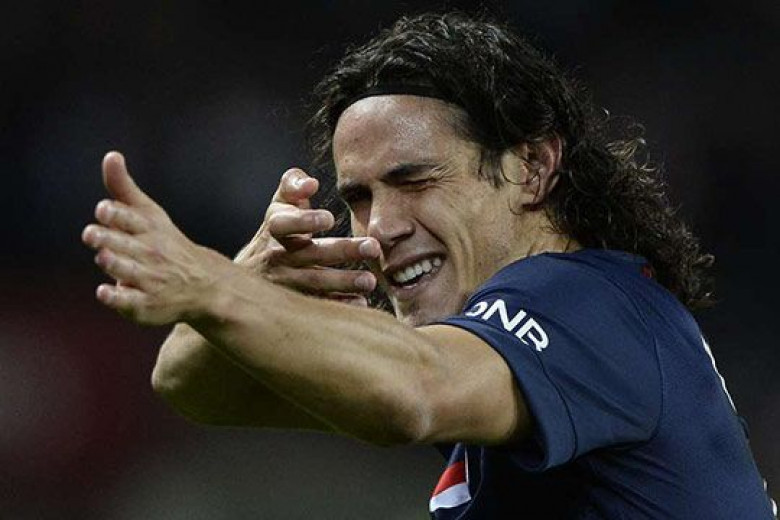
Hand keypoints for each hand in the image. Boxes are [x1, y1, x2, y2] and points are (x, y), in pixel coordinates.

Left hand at [82, 152, 234, 324]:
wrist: (203, 284)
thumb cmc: (167, 244)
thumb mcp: (150, 214)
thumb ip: (124, 188)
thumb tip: (111, 155)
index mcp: (150, 230)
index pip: (131, 219)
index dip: (115, 214)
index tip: (103, 210)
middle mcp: (151, 254)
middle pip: (125, 245)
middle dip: (108, 238)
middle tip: (91, 234)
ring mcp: (151, 280)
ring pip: (128, 270)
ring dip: (115, 263)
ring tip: (104, 257)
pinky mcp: (147, 305)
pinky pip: (130, 302)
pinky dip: (117, 297)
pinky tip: (105, 291)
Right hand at [235, 167, 379, 305]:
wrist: (247, 276)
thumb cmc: (278, 230)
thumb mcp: (279, 205)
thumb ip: (292, 186)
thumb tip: (311, 183)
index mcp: (274, 229)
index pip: (284, 224)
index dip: (305, 220)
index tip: (329, 218)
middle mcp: (277, 256)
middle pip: (310, 254)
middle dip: (342, 251)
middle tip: (372, 247)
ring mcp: (285, 283)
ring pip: (314, 283)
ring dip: (343, 281)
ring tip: (370, 280)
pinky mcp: (293, 303)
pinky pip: (316, 305)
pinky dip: (338, 304)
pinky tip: (360, 302)